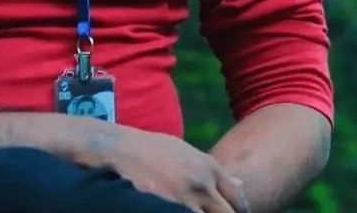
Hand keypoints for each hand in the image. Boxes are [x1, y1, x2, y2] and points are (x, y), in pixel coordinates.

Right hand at [104, 126, 250, 212]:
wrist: (118, 150)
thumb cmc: (150, 150)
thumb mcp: (185, 153)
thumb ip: (212, 171)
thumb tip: (239, 185)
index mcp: (209, 167)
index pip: (238, 200)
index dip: (234, 211)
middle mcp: (202, 185)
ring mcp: (184, 200)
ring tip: (191, 210)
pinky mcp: (166, 210)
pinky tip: (171, 212)